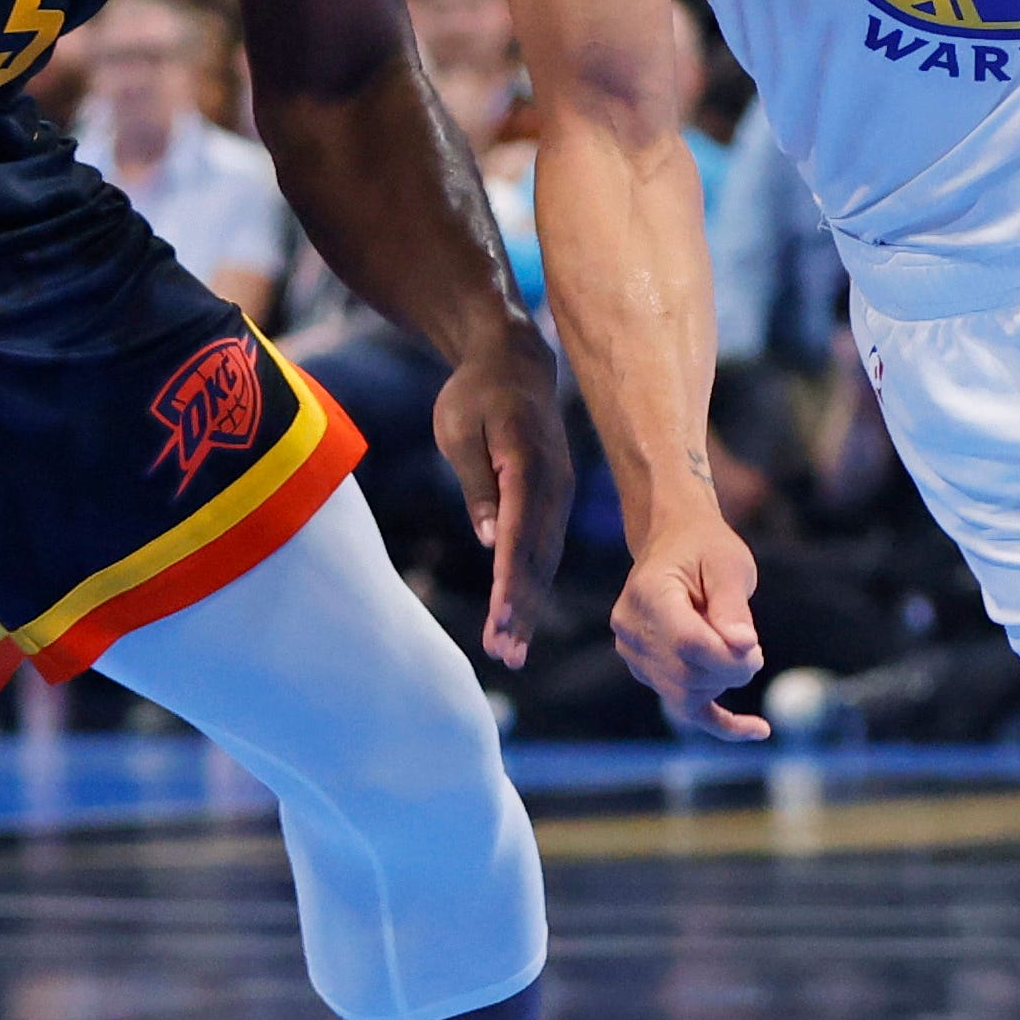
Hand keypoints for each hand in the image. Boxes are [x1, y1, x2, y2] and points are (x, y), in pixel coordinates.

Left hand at [430, 327, 573, 667]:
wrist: (514, 363)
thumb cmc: (475, 394)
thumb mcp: (459, 430)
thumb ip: (477, 484)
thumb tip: (490, 540)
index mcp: (528, 464)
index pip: (519, 533)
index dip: (509, 582)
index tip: (500, 620)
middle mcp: (553, 484)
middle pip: (537, 556)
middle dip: (521, 609)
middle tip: (505, 656)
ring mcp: (559, 493)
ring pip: (544, 558)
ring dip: (528, 607)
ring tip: (509, 653)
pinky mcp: (555, 499)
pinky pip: (545, 547)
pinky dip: (532, 585)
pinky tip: (519, 618)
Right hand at [613, 501, 764, 738]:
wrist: (675, 543)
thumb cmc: (706, 550)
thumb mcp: (728, 564)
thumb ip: (733, 606)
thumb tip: (743, 648)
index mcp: (649, 594)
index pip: (688, 643)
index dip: (728, 656)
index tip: (755, 649)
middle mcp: (631, 627)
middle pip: (685, 674)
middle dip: (730, 671)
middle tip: (753, 650)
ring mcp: (634, 653)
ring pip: (683, 695)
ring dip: (722, 683)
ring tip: (741, 655)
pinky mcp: (647, 671)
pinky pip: (682, 707)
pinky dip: (721, 723)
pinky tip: (759, 730)